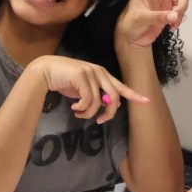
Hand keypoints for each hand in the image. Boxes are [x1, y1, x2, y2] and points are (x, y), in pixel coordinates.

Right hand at [31, 55, 149, 123]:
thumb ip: (96, 95)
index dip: (134, 94)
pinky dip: (81, 109)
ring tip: (79, 114)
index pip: (121, 86)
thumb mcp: (82, 89)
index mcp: (102, 74)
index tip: (146, 101)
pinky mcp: (82, 76)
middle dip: (109, 113)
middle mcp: (99, 72)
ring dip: (89, 113)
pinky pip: (88, 100)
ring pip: (99, 101)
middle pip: (114, 97)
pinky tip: (73, 108)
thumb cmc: (63, 80)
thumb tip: (107, 107)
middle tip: (100, 121)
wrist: (45, 71)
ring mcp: (91, 72)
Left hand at [116, 0, 191, 49]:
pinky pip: (182, 10)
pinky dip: (180, 18)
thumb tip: (174, 16)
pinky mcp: (172, 11)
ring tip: (172, 21)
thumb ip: (159, 16)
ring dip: (181, 9)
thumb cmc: (130, 24)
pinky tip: (172, 26)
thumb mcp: (140, 18)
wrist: (133, 38)